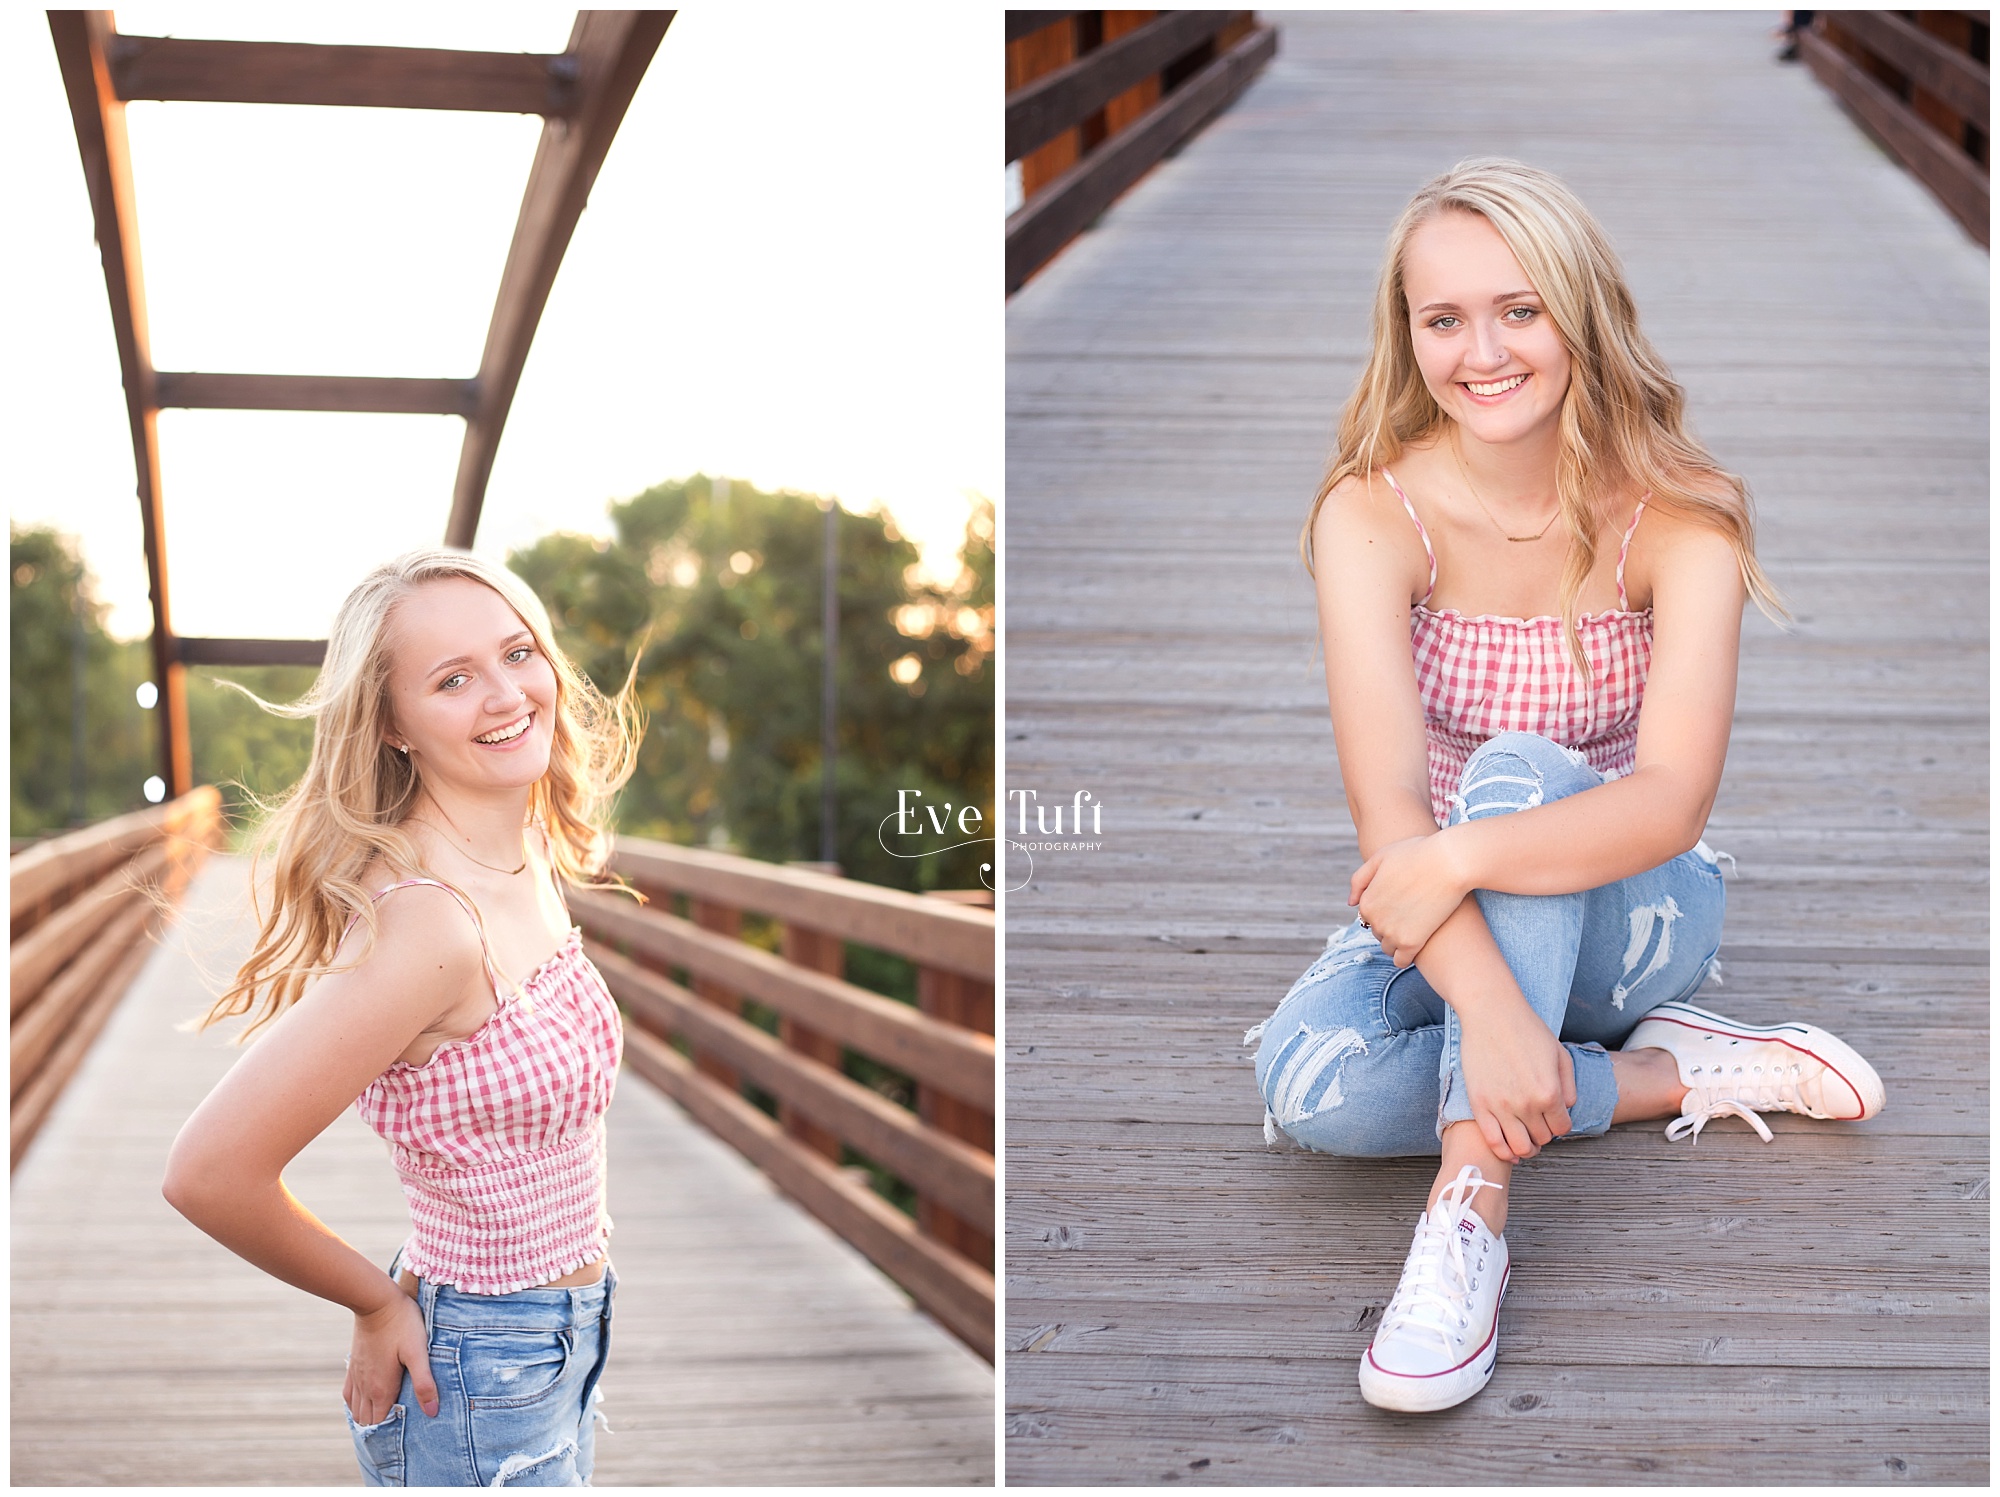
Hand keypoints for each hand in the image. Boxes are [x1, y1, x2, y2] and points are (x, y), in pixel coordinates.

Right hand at [344, 1283, 437, 1424]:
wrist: (375, 1301)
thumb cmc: (402, 1324)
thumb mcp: (418, 1352)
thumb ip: (424, 1382)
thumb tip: (432, 1411)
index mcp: (380, 1388)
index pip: (380, 1423)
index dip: (393, 1427)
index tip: (408, 1423)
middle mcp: (364, 1387)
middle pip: (367, 1420)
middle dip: (381, 1424)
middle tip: (401, 1418)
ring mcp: (356, 1377)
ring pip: (356, 1410)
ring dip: (369, 1415)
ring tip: (388, 1411)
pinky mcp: (353, 1366)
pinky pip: (349, 1395)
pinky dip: (357, 1404)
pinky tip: (369, 1398)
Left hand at [1349, 834, 1465, 966]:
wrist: (1449, 862)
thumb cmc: (1417, 854)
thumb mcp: (1380, 858)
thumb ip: (1360, 880)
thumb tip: (1351, 903)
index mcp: (1366, 902)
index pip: (1368, 917)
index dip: (1385, 911)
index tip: (1401, 904)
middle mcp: (1374, 920)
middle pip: (1378, 933)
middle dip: (1391, 926)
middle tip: (1413, 913)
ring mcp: (1392, 933)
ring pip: (1389, 948)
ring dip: (1398, 942)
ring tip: (1417, 928)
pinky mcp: (1411, 943)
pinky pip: (1401, 961)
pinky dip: (1407, 956)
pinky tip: (1419, 945)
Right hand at [1457, 996, 1576, 1161]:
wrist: (1491, 1013)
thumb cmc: (1527, 1029)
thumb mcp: (1560, 1054)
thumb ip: (1568, 1085)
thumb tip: (1566, 1109)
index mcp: (1550, 1093)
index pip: (1562, 1128)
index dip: (1560, 1124)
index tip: (1554, 1117)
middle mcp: (1527, 1104)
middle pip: (1541, 1138)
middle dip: (1543, 1134)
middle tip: (1538, 1123)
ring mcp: (1501, 1106)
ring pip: (1518, 1146)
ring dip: (1525, 1148)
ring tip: (1525, 1140)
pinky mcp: (1479, 1104)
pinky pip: (1492, 1140)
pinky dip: (1502, 1151)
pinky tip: (1507, 1149)